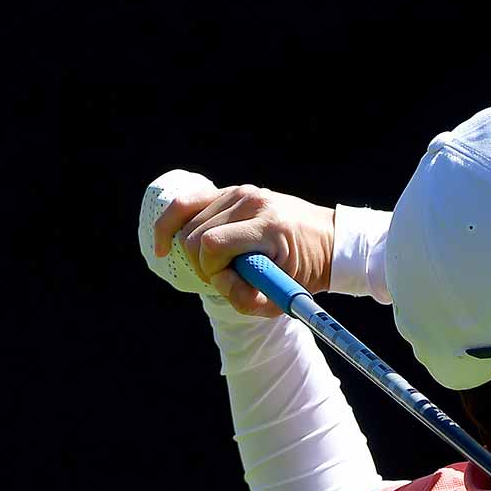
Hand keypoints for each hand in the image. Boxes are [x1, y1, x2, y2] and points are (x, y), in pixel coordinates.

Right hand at [151, 178, 332, 317]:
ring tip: (215, 264)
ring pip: (188, 222)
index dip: (212, 270)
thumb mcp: (283, 294)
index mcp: (267, 224)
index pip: (212, 244)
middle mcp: (251, 201)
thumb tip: (218, 284)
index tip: (231, 282)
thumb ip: (247, 298)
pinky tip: (162, 243)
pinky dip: (171, 222)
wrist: (327, 240)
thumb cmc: (305, 270)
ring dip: (193, 250)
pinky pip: (188, 203)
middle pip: (195, 234)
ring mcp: (239, 191)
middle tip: (224, 277)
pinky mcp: (230, 192)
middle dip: (202, 263)